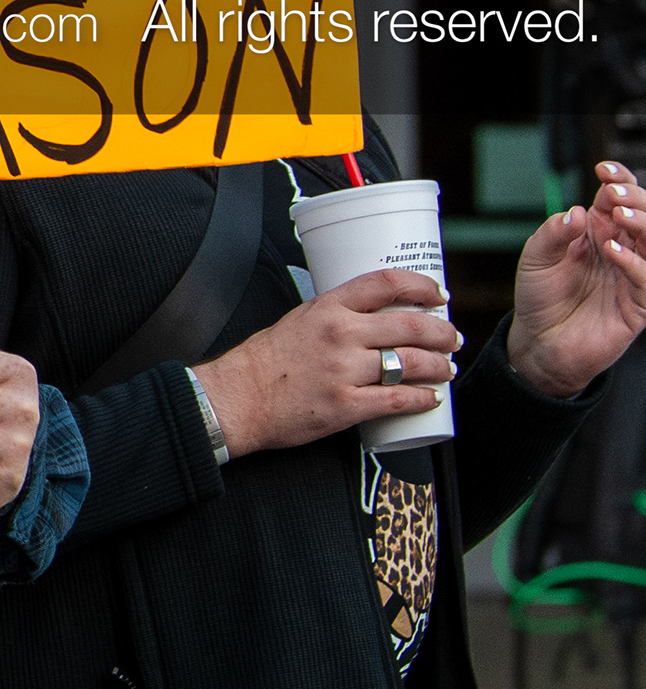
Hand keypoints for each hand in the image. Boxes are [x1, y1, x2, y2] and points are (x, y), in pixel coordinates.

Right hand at [194, 269, 456, 455]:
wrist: (236, 398)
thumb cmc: (263, 361)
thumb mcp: (298, 320)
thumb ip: (335, 316)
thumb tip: (373, 317)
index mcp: (327, 309)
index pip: (386, 283)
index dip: (421, 285)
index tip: (439, 295)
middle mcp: (340, 335)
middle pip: (411, 326)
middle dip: (443, 333)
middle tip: (452, 338)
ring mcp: (344, 371)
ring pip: (412, 363)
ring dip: (440, 367)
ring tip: (446, 369)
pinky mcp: (346, 405)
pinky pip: (397, 400)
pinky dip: (422, 399)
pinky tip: (430, 397)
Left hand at [505, 160, 645, 398]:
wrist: (540, 342)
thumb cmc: (540, 297)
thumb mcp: (535, 258)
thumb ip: (553, 233)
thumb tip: (578, 211)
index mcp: (599, 232)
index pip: (620, 198)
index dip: (619, 179)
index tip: (604, 170)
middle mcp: (621, 249)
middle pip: (644, 215)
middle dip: (635, 198)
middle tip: (614, 194)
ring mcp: (632, 276)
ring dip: (642, 223)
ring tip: (619, 215)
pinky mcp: (638, 305)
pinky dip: (634, 262)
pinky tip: (613, 251)